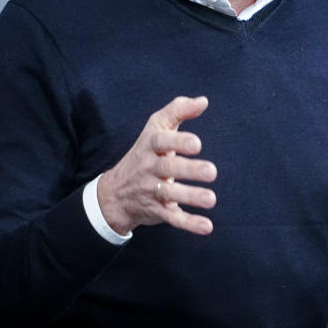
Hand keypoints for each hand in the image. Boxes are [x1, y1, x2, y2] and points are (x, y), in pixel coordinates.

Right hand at [98, 96, 216, 235]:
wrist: (115, 192)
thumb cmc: (147, 152)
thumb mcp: (156, 127)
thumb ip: (178, 110)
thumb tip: (203, 100)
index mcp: (151, 145)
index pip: (162, 140)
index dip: (178, 142)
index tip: (197, 143)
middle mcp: (150, 167)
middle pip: (168, 168)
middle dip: (189, 170)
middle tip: (212, 171)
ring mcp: (152, 190)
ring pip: (170, 194)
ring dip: (191, 197)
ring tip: (211, 199)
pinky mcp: (157, 211)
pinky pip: (172, 218)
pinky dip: (189, 223)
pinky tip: (207, 226)